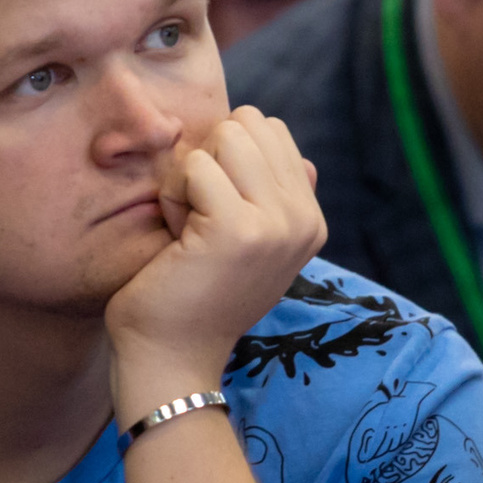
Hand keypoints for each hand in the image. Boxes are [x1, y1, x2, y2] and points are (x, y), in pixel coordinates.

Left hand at [106, 107, 326, 420]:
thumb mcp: (252, 243)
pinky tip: (177, 237)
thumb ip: (277, 198)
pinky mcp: (239, 228)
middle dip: (210, 160)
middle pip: (249, 124)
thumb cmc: (196, 295)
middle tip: (198, 218)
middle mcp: (305, 220)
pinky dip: (173, 195)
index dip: (228, 159)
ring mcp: (277, 223)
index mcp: (311, 220)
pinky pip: (195, 166)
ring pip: (224, 138)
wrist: (172, 357)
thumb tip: (305, 161)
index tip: (217, 215)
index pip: (272, 130)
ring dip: (189, 176)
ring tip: (188, 227)